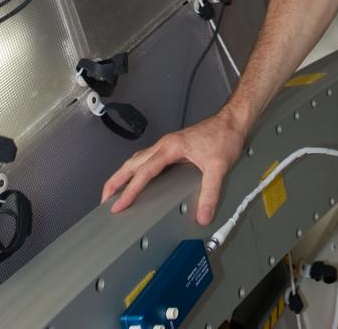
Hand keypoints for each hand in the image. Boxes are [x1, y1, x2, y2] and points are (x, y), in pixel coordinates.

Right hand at [100, 107, 246, 225]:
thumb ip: (210, 192)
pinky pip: (147, 159)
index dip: (130, 190)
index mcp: (171, 148)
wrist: (233, 121)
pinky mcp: (173, 148)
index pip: (144, 172)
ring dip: (124, 175)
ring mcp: (168, 145)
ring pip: (138, 160)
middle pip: (132, 163)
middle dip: (116, 181)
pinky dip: (136, 171)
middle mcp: (165, 145)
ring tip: (114, 192)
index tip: (118, 206)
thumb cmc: (225, 137)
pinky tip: (138, 180)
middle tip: (104, 200)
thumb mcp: (219, 166)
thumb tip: (202, 215)